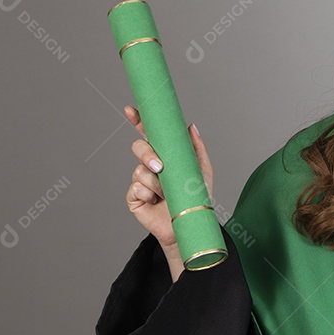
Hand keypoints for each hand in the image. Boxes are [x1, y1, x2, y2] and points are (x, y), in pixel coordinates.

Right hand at [124, 105, 213, 266]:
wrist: (189, 225)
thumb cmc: (196, 198)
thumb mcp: (202, 171)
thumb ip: (197, 148)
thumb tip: (191, 125)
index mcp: (165, 155)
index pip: (149, 134)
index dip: (138, 121)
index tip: (131, 110)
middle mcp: (150, 165)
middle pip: (139, 148)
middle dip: (146, 154)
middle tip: (159, 167)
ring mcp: (140, 180)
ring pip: (139, 171)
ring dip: (156, 183)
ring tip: (168, 193)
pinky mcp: (134, 197)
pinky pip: (136, 188)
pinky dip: (149, 194)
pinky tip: (157, 202)